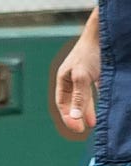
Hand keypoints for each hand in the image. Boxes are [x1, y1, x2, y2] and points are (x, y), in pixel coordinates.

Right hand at [55, 8, 100, 133]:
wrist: (104, 35)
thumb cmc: (90, 54)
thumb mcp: (82, 77)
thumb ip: (79, 98)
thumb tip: (74, 118)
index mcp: (63, 78)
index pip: (61, 102)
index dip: (67, 117)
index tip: (77, 129)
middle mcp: (71, 78)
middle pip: (71, 101)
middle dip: (76, 116)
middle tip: (82, 130)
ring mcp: (83, 75)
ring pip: (83, 97)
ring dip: (87, 110)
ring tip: (93, 122)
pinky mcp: (96, 73)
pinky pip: (93, 91)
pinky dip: (96, 100)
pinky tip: (103, 106)